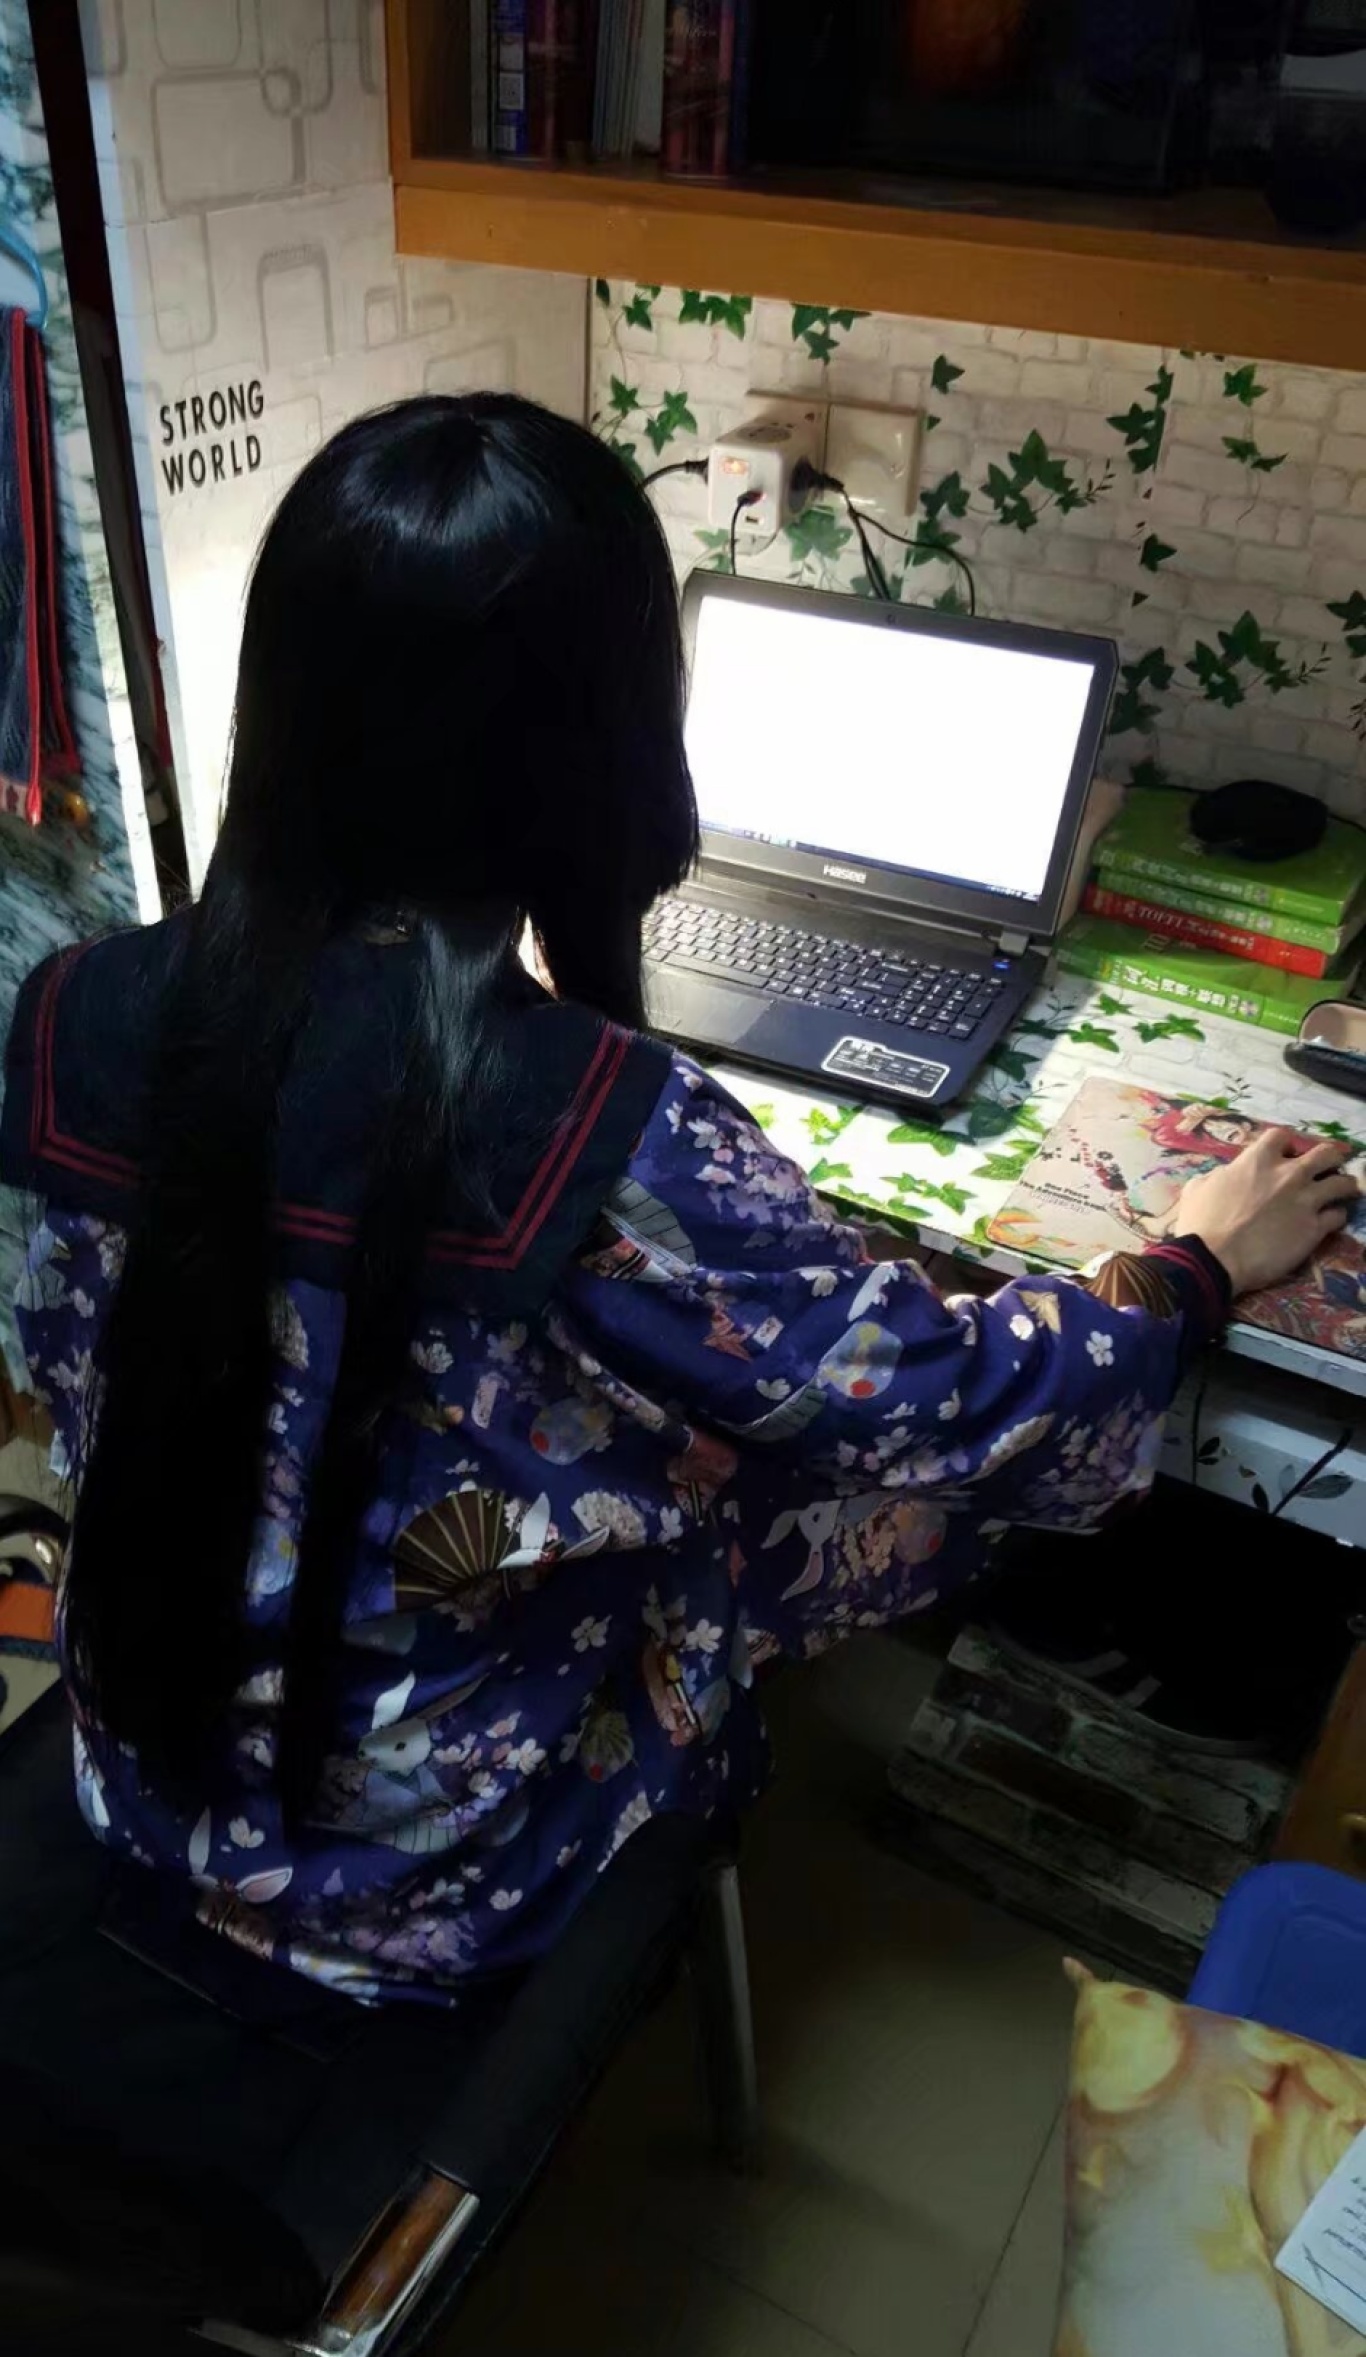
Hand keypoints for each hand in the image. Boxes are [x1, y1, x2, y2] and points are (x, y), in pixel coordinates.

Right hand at [1175, 1129, 1359, 1296]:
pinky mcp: (1314, 1229)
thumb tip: (1226, 1176)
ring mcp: (1305, 1201)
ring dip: (1343, 1186)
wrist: (1213, 1259)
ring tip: (1341, 1192)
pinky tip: (1329, 1222)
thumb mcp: (1198, 1187)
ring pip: (1343, 1183)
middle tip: (1325, 1169)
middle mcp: (1288, 1174)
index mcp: (1257, 1160)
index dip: (1285, 1144)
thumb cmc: (1200, 1223)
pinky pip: (1338, 1216)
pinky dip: (1336, 1217)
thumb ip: (1220, 1176)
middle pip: (1326, 1153)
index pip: (1282, 1135)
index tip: (1284, 1155)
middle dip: (1329, 1158)